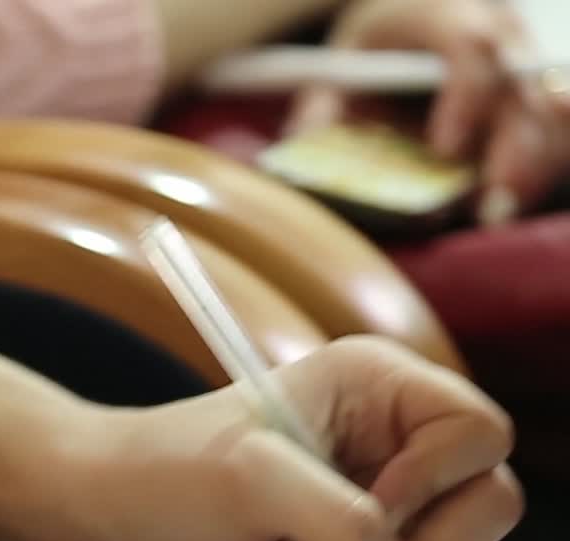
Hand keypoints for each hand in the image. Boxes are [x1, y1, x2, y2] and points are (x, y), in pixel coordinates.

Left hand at [61, 336, 520, 540]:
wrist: (103, 526)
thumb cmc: (160, 474)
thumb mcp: (253, 478)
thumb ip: (342, 522)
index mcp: (379, 388)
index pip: (478, 435)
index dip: (434, 482)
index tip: (367, 504)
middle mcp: (388, 447)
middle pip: (483, 504)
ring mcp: (370, 512)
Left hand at [288, 0, 569, 221]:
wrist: (411, 10)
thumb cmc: (371, 44)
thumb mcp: (340, 65)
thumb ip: (322, 108)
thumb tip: (303, 152)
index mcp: (447, 14)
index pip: (472, 47)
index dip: (466, 98)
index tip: (444, 148)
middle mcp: (498, 32)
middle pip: (522, 86)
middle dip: (514, 148)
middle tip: (490, 205)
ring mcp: (522, 63)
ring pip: (548, 110)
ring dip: (534, 164)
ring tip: (501, 213)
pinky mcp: (531, 94)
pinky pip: (552, 129)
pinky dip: (544, 163)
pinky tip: (517, 200)